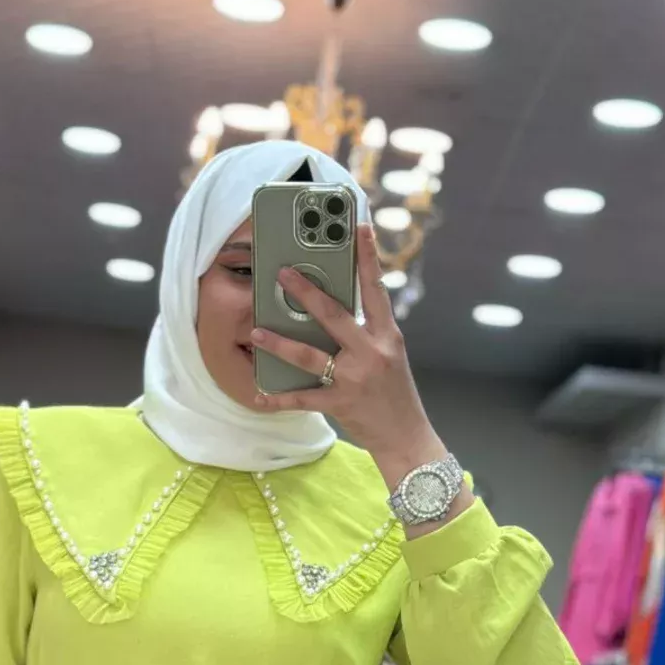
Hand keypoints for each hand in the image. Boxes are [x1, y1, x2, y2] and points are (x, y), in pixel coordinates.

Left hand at [251, 224, 444, 487]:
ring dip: (280, 343)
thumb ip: (367, 334)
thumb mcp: (390, 357)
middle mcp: (373, 352)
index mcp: (388, 335)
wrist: (408, 438)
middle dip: (306, 292)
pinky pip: (304, 398)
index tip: (358, 227)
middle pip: (335, 315)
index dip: (368, 257)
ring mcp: (356, 378)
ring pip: (311, 355)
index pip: (376, 289)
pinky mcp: (341, 404)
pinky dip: (280, 398)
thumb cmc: (395, 395)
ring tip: (257, 331)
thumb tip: (332, 312)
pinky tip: (261, 394)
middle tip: (282, 274)